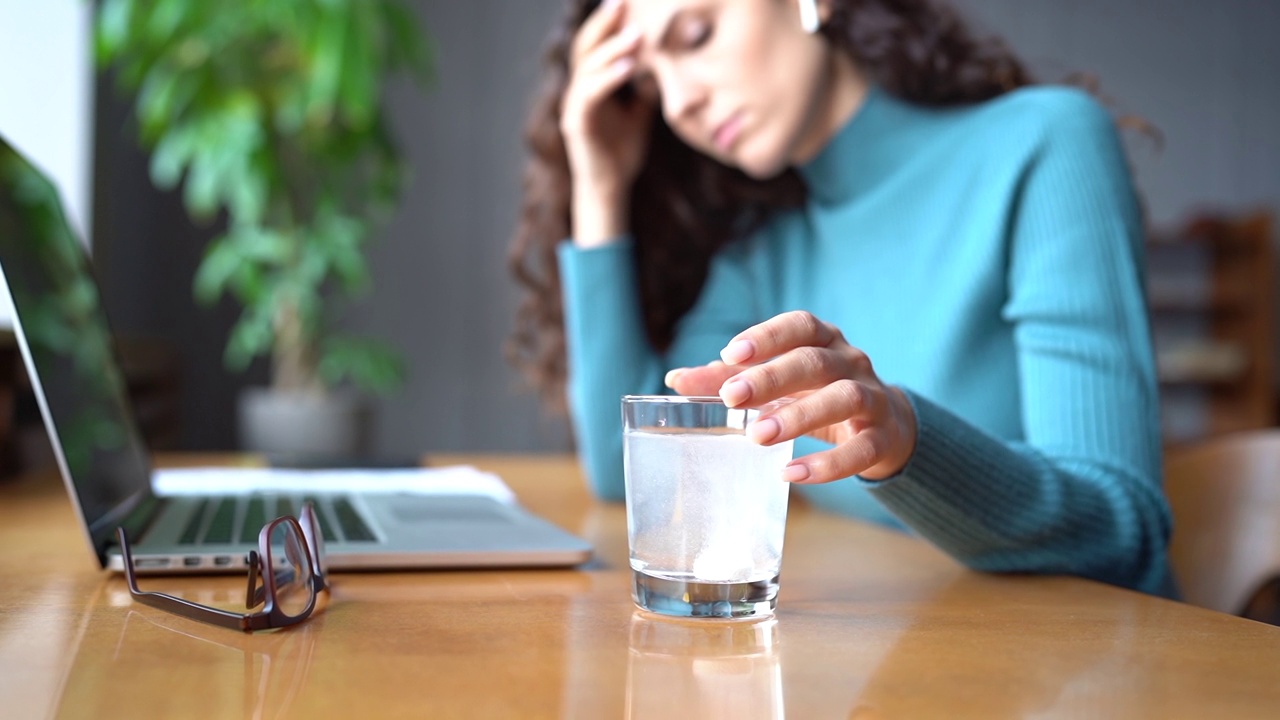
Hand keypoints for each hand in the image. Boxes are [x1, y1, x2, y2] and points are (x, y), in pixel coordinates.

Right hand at [561, 0, 656, 245]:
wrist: (611, 188)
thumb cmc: (622, 151)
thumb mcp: (640, 112)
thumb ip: (645, 87)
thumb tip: (662, 62)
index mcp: (591, 84)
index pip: (596, 44)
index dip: (609, 21)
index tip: (627, 0)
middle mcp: (578, 90)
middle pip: (586, 46)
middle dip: (604, 22)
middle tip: (623, 1)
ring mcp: (574, 106)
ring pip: (588, 67)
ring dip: (612, 49)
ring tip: (637, 34)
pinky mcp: (576, 124)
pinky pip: (590, 95)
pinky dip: (608, 78)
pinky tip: (629, 67)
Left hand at [665, 311, 917, 482]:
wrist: (886, 428)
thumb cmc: (818, 396)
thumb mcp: (779, 385)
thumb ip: (729, 379)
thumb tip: (675, 379)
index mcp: (824, 341)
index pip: (799, 326)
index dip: (767, 336)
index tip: (732, 353)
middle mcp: (852, 362)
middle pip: (815, 361)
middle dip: (772, 378)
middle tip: (733, 397)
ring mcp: (873, 398)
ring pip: (843, 399)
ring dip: (799, 416)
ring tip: (759, 437)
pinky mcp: (883, 438)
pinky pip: (862, 449)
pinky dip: (828, 464)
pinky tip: (791, 473)